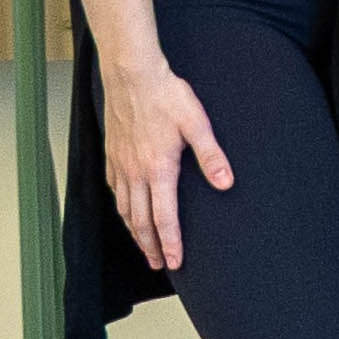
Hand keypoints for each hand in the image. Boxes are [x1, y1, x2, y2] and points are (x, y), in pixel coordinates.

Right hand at [97, 58, 233, 273]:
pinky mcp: (112, 155)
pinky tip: (126, 210)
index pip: (164, 217)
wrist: (132, 74)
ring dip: (135, 231)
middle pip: (140, 221)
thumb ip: (212, 156)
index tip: (176, 262)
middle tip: (160, 264)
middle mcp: (135, 172)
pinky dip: (121, 207)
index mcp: (158, 169)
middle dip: (151, 246)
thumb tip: (226, 183)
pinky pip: (114, 190)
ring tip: (145, 246)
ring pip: (125, 208)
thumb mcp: (197, 123)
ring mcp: (120, 164)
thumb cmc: (167, 96)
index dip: (171, 242)